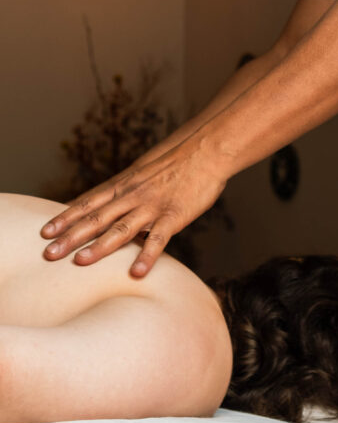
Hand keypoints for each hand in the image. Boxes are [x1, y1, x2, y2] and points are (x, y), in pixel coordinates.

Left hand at [40, 140, 226, 276]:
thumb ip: (126, 189)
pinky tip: (136, 273)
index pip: (88, 202)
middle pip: (96, 218)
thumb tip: (108, 203)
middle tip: (48, 254)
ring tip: (80, 262)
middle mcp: (133, 194)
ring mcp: (153, 205)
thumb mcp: (144, 170)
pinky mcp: (175, 214)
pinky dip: (148, 256)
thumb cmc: (177, 160)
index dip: (65, 217)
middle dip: (70, 236)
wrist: (207, 149)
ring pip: (121, 228)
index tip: (44, 232)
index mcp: (124, 183)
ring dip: (99, 246)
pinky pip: (159, 238)